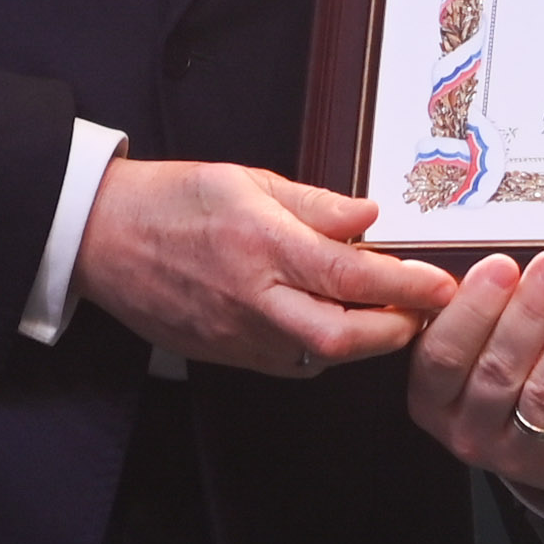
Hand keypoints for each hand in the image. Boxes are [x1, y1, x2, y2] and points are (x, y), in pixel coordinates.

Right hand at [70, 157, 451, 375]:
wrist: (101, 238)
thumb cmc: (168, 200)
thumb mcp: (246, 180)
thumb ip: (314, 203)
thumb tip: (369, 217)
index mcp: (261, 245)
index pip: (350, 274)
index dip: (407, 284)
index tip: (442, 284)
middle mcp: (252, 299)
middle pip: (343, 337)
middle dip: (396, 331)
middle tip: (423, 310)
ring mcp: (237, 336)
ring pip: (319, 356)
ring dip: (362, 341)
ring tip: (385, 313)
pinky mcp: (225, 356)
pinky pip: (289, 363)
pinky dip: (322, 349)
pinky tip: (332, 323)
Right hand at [404, 251, 543, 495]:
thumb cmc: (511, 374)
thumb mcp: (478, 345)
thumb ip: (476, 307)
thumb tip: (489, 249)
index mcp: (434, 397)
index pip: (444, 354)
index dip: (472, 309)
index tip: (502, 263)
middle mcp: (469, 432)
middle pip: (497, 371)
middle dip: (531, 312)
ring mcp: (519, 458)